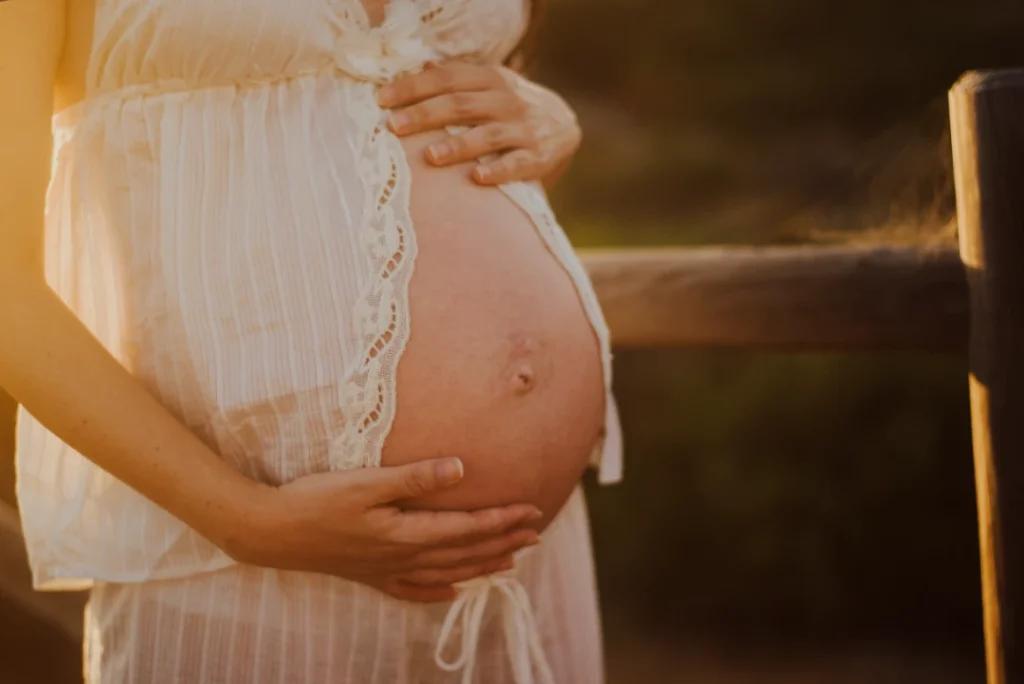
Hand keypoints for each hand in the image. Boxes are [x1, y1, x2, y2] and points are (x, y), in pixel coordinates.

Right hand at [229, 457, 541, 602]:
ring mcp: (386, 570)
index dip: (502, 519)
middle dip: (503, 542)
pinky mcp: (368, 575)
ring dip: (481, 566)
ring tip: (510, 560)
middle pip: (464, 553)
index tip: (533, 510)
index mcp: (406, 533)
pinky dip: (437, 592)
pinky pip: (413, 590)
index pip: (467, 528)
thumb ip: (415, 477)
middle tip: (536, 534)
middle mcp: (402, 558)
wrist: (271, 533)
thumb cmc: (317, 501)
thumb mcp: (367, 482)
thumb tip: (461, 469)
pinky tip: (452, 593)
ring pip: (446, 573)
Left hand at [378, 61, 581, 186]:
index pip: (447, 78)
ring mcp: (524, 128)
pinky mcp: (538, 156)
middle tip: (394, 126)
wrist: (565, 126)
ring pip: (487, 135)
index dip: (414, 87)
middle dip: (425, 115)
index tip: (382, 99)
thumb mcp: (490, 85)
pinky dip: (498, 171)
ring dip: (458, 145)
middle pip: (461, 104)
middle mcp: (507, 100)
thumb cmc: (512, 108)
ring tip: (430, 156)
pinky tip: (477, 178)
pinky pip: (517, 164)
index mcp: (491, 79)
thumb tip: (421, 67)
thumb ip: (459, 79)